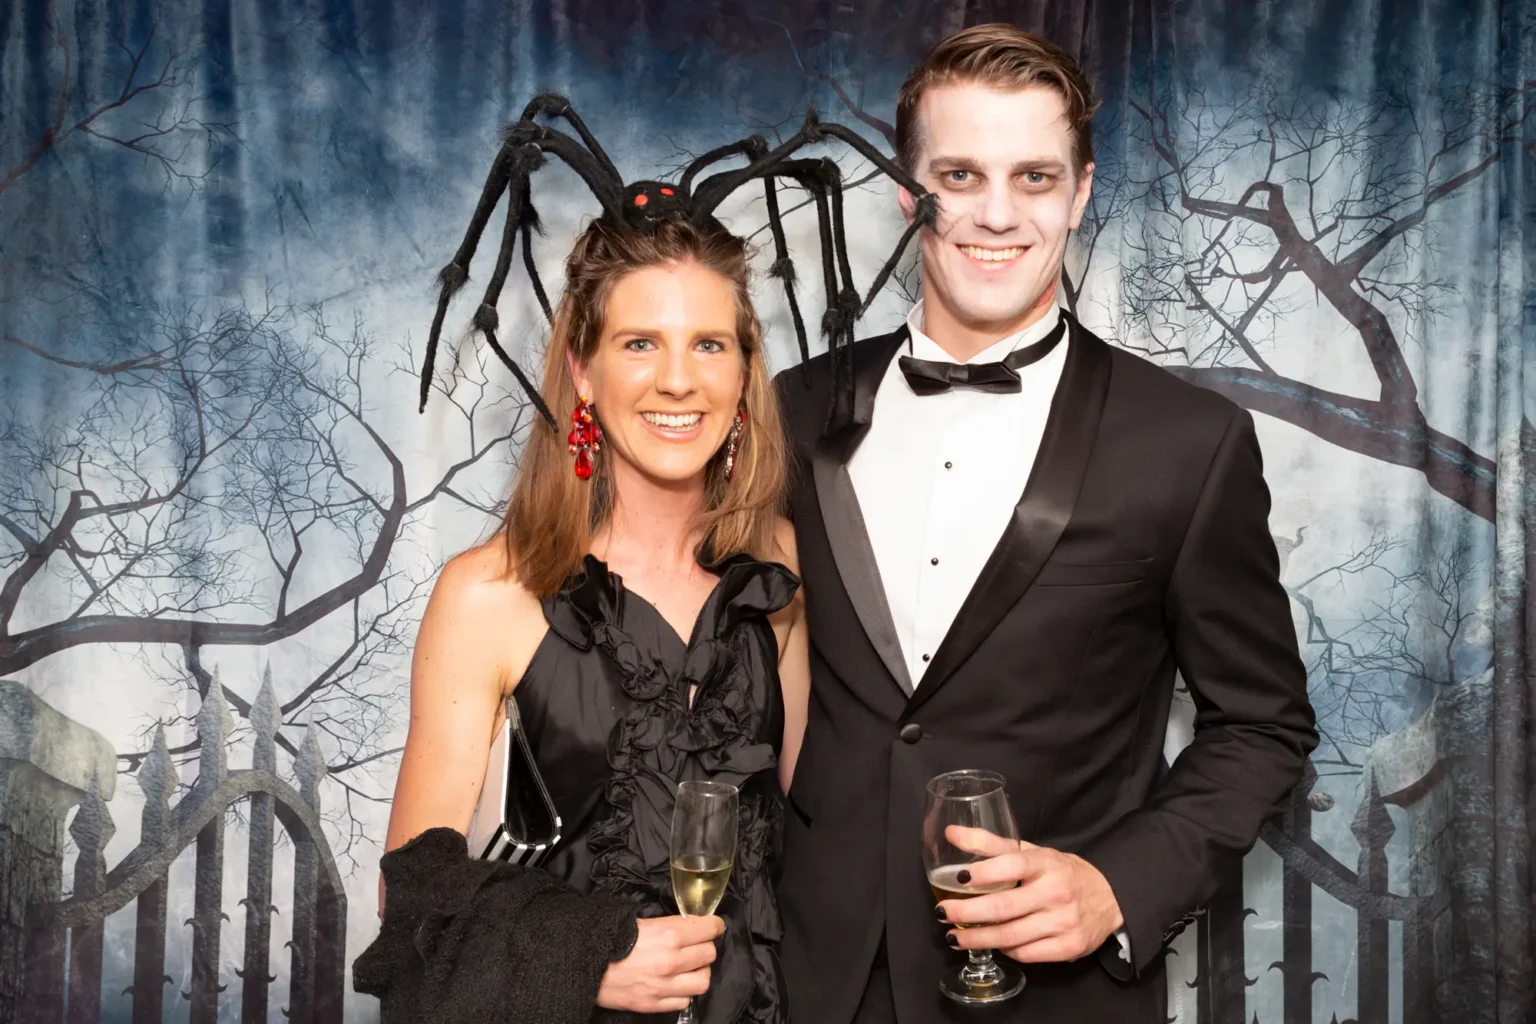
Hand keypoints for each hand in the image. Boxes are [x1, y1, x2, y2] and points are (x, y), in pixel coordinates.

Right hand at [596, 915, 724, 1012]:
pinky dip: (684, 992)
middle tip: (697, 944)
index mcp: (668, 935)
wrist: (582, 966)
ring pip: (703, 980)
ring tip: (690, 967)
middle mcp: (671, 961)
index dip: (714, 925)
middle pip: (709, 954)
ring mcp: (664, 986)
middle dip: (705, 946)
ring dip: (699, 971)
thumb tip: (684, 924)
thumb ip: (665, 924)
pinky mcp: (655, 1004)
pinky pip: (685, 1001)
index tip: (713, 925)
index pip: (708, 929)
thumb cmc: (606, 938)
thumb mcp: (637, 920)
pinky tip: (675, 984)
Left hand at [935, 825, 1122, 963]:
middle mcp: (1056, 892)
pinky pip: (1026, 953)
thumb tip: (951, 833)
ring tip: (954, 937)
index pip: (1012, 864)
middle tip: (942, 913)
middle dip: (967, 912)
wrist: (1110, 898)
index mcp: (1047, 863)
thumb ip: (991, 844)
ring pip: (1011, 936)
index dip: (984, 872)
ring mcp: (1064, 922)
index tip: (957, 878)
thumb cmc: (1060, 872)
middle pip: (1004, 907)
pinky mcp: (1068, 947)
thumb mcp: (1032, 852)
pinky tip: (992, 944)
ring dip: (977, 939)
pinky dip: (1005, 950)